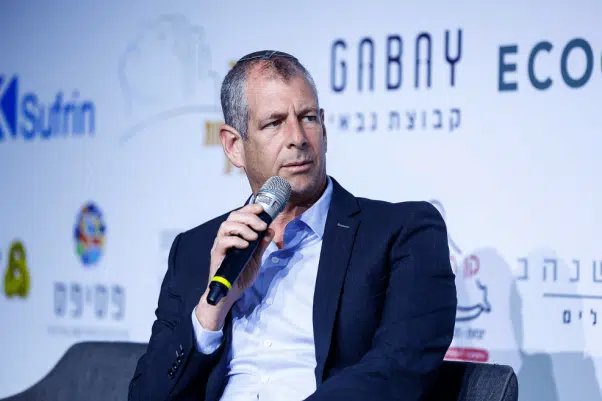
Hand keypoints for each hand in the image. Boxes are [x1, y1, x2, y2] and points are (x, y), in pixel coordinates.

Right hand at [195, 203, 273, 330]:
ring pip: (226, 226)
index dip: (250, 208)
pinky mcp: (216, 255)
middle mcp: (226, 237)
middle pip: (233, 216)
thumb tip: (270, 229)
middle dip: (249, 217)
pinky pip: (223, 241)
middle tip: (261, 226)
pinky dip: (236, 240)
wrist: (231, 294)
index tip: (262, 209)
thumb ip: (262, 244)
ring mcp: (220, 245)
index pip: (240, 215)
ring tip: (253, 237)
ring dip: (242, 227)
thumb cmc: (241, 275)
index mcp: (235, 235)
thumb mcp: (256, 258)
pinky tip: (245, 246)